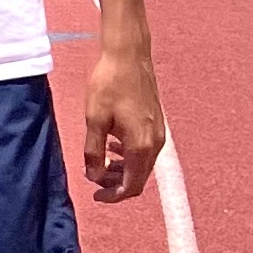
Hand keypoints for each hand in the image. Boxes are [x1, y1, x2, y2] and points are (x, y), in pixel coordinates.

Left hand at [83, 46, 163, 201]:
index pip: (131, 186)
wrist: (129, 56)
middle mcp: (155, 143)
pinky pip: (145, 150)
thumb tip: (94, 177)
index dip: (113, 196)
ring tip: (101, 163)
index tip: (95, 196)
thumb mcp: (94, 120)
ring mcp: (159, 133)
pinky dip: (129, 156)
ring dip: (123, 170)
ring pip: (143, 165)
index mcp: (140, 146)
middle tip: (94, 178)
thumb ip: (94, 152)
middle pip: (139, 178)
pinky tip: (112, 146)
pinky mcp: (157, 123)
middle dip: (117, 184)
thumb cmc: (109, 85)